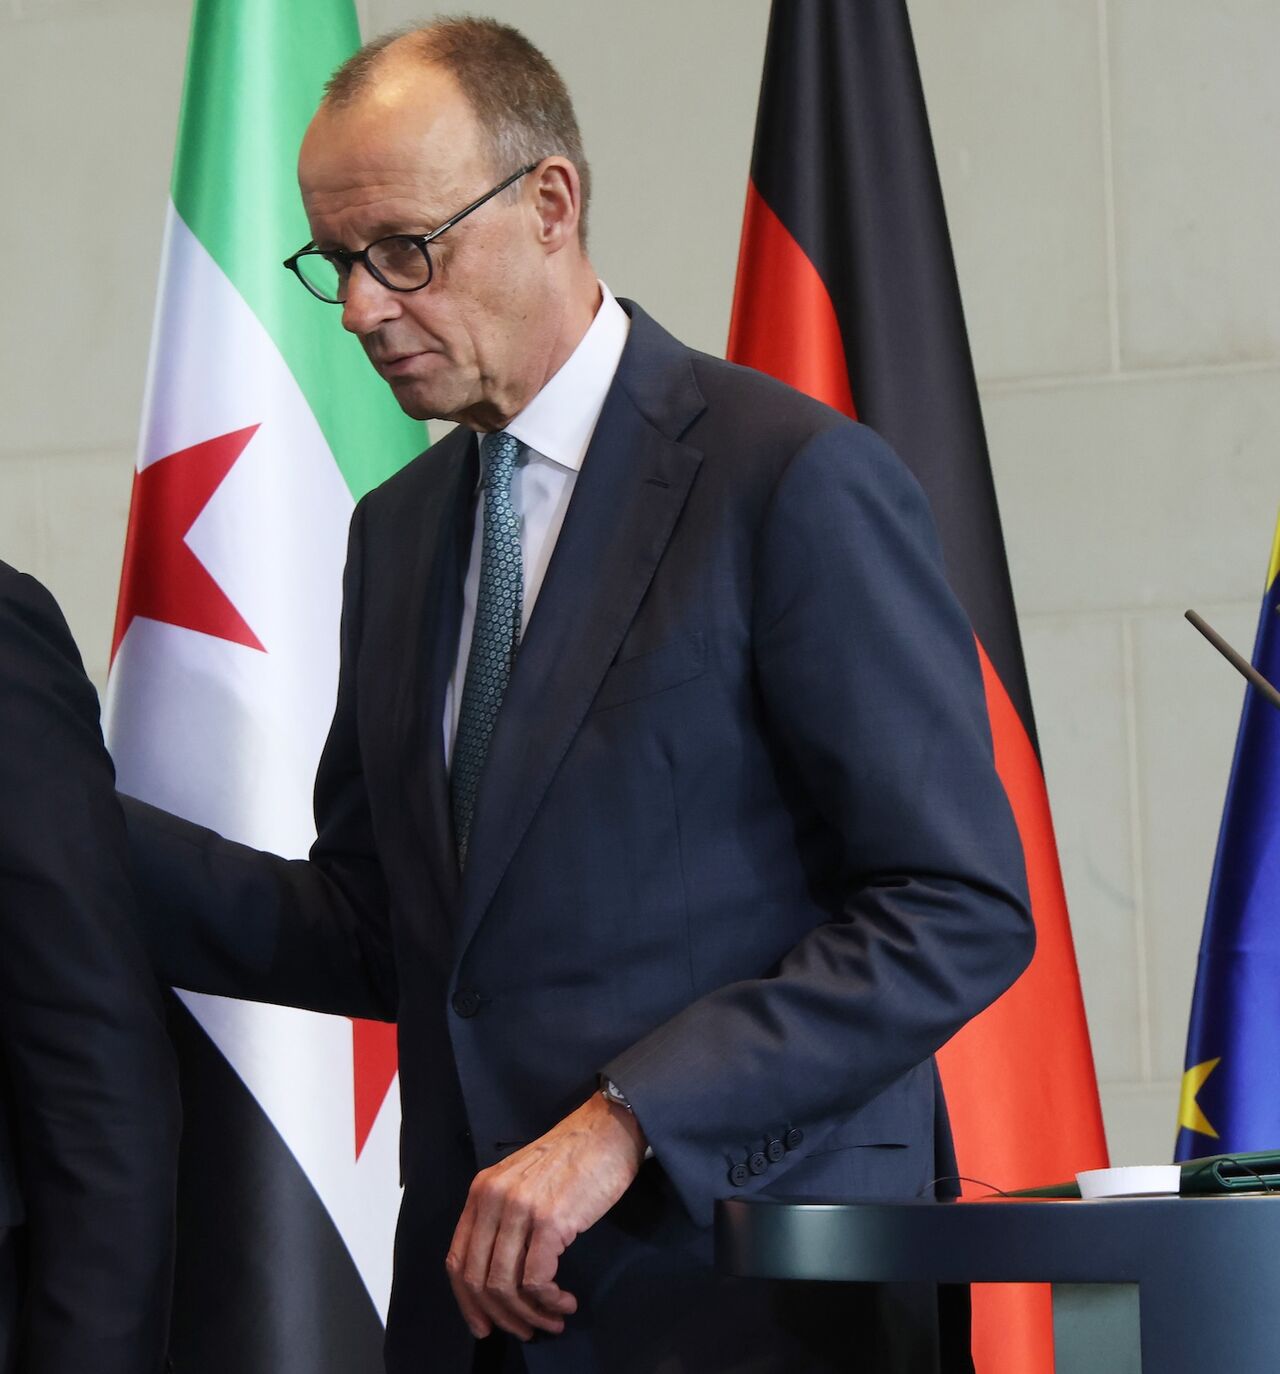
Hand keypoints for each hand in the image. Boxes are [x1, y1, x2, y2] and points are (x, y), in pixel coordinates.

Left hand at [445, 1092, 647, 1340]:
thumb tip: (499, 1275)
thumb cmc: (572, 1158)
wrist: (608, 1129)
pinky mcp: (550, 1220)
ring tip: (553, 1319)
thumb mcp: (521, 1180)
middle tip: (525, 1330)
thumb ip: (503, 1216)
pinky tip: (565, 1302)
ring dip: (530, 1315)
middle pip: (478, 1279)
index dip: (467, 1302)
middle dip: (500, 1316)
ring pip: (506, 1286)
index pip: (457, 1259)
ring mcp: (521, 1209)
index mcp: (482, 1190)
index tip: (484, 1324)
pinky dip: (549, 1301)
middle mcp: (494, 1199)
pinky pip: (536, 1280)